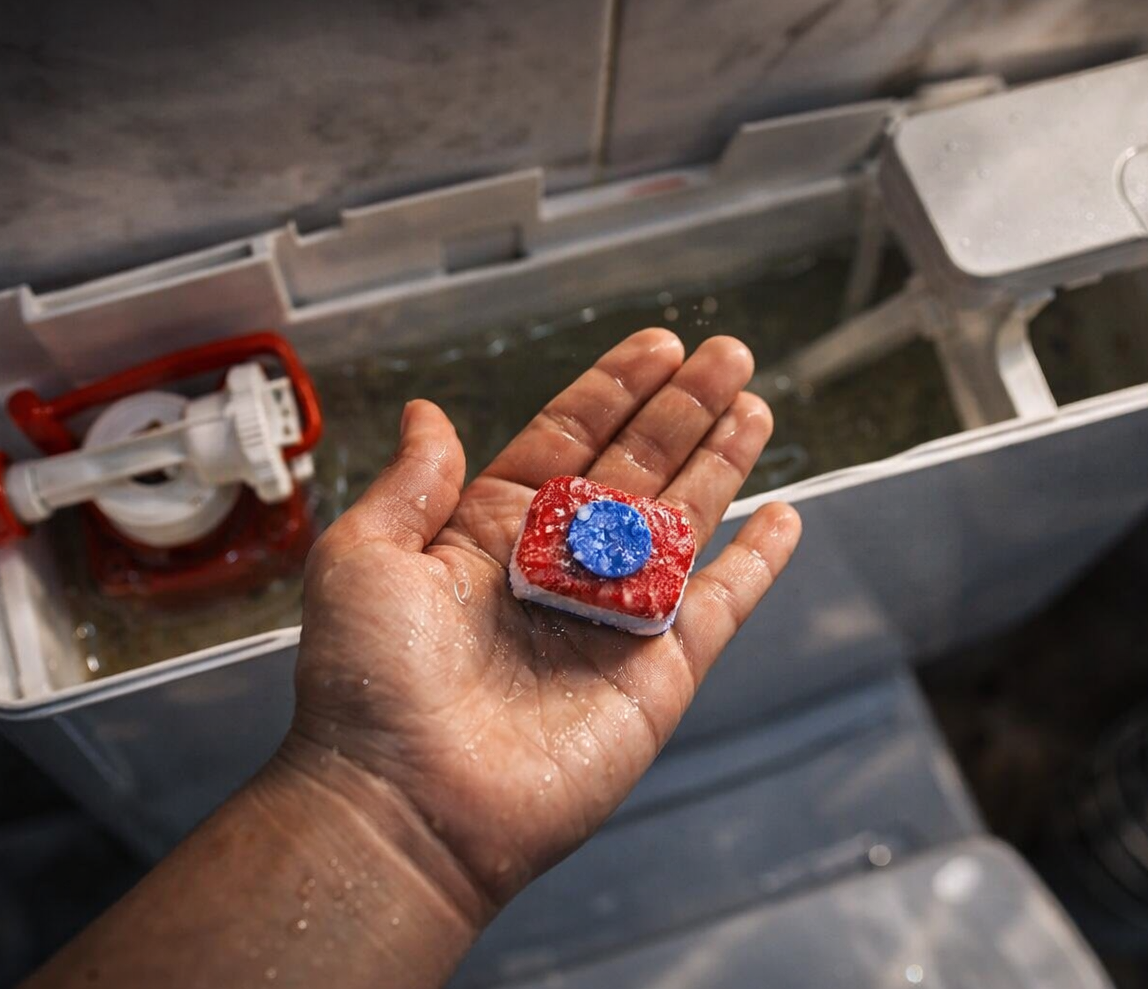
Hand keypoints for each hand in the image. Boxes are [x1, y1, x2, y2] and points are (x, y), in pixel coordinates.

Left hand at [282, 329, 800, 912]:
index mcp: (490, 533)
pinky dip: (755, 566)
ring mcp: (610, 620)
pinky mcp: (654, 676)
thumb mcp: (365, 556)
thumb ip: (413, 481)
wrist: (405, 803)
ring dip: (721, 462)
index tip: (657, 345)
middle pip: (637, 468)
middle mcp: (556, 568)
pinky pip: (717, 606)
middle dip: (684, 409)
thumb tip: (426, 412)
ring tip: (756, 405)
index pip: (567, 440)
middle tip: (730, 354)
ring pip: (683, 523)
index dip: (613, 390)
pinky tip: (782, 519)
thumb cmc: (367, 684)